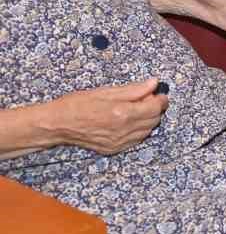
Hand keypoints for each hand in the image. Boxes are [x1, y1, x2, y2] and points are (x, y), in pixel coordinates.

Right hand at [49, 79, 167, 153]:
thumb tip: (153, 83)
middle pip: (154, 120)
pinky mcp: (113, 149)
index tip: (158, 94)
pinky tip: (127, 122)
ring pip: (147, 131)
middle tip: (145, 99)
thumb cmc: (77, 104)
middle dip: (154, 109)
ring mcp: (119, 143)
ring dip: (147, 120)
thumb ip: (133, 89)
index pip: (155, 108)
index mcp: (123, 113)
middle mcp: (123, 131)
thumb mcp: (106, 91)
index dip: (161, 99)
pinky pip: (135, 140)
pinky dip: (137, 131)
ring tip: (134, 110)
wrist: (57, 125)